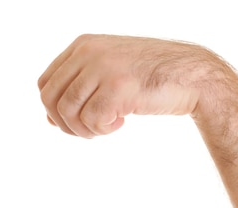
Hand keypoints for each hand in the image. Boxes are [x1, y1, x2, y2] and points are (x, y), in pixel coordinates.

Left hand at [37, 34, 218, 137]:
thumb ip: (83, 87)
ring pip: (68, 112)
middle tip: (93, 131)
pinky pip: (92, 120)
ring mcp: (102, 69)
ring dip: (87, 130)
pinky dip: (104, 130)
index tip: (78, 123)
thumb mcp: (112, 72)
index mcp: (83, 45)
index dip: (55, 110)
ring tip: (109, 126)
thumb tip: (51, 120)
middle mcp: (88, 53)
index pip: (46, 83)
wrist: (191, 75)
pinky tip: (122, 123)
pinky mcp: (117, 88)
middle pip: (51, 99)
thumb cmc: (154, 77)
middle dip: (68, 125)